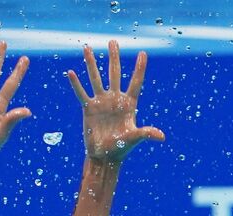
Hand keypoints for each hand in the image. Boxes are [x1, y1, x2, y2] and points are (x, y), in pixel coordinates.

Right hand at [66, 41, 164, 163]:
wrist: (105, 156)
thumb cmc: (122, 149)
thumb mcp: (134, 139)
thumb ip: (146, 134)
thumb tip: (162, 136)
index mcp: (129, 105)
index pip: (135, 83)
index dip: (139, 69)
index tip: (143, 53)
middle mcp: (115, 100)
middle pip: (114, 74)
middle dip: (114, 58)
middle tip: (113, 42)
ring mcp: (101, 102)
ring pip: (96, 78)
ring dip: (91, 64)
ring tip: (87, 48)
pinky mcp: (88, 108)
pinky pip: (81, 93)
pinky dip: (76, 84)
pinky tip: (70, 72)